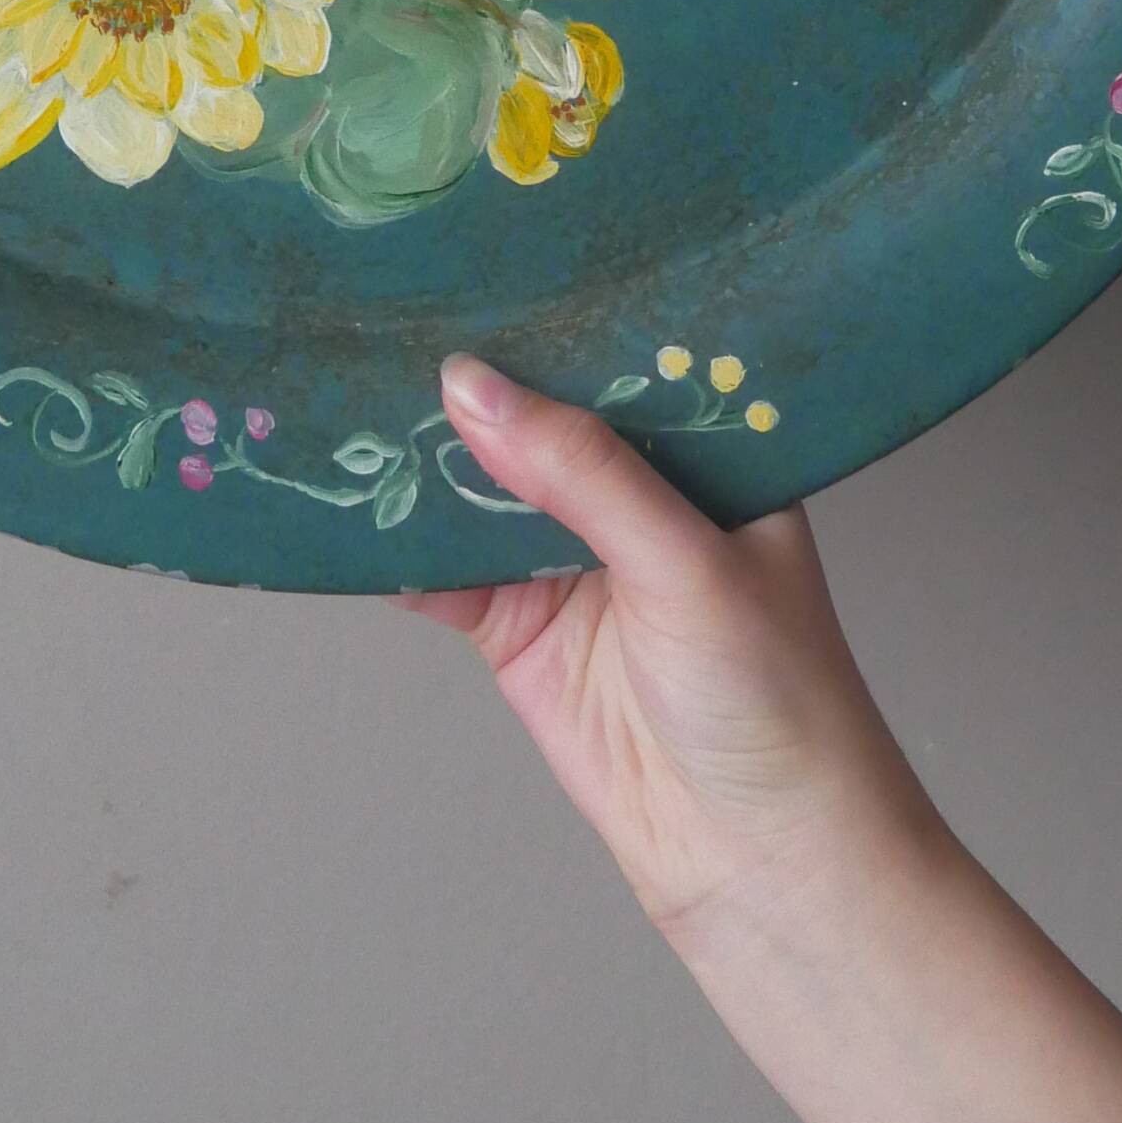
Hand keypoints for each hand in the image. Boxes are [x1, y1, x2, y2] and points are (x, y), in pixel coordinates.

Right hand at [402, 354, 951, 949]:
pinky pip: (446, 577)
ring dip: (421, 463)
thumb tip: (469, 384)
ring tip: (345, 391)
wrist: (761, 864)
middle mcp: (637, 502)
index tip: (474, 258)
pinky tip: (345, 506)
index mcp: (708, 456)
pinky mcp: (520, 636)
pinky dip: (398, 550)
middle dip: (473, 387)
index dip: (557, 319)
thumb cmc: (776, 698)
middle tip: (384, 311)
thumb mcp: (687, 561)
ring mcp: (572, 568)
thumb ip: (581, 473)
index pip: (623, 364)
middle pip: (539, 425)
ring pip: (481, 495)